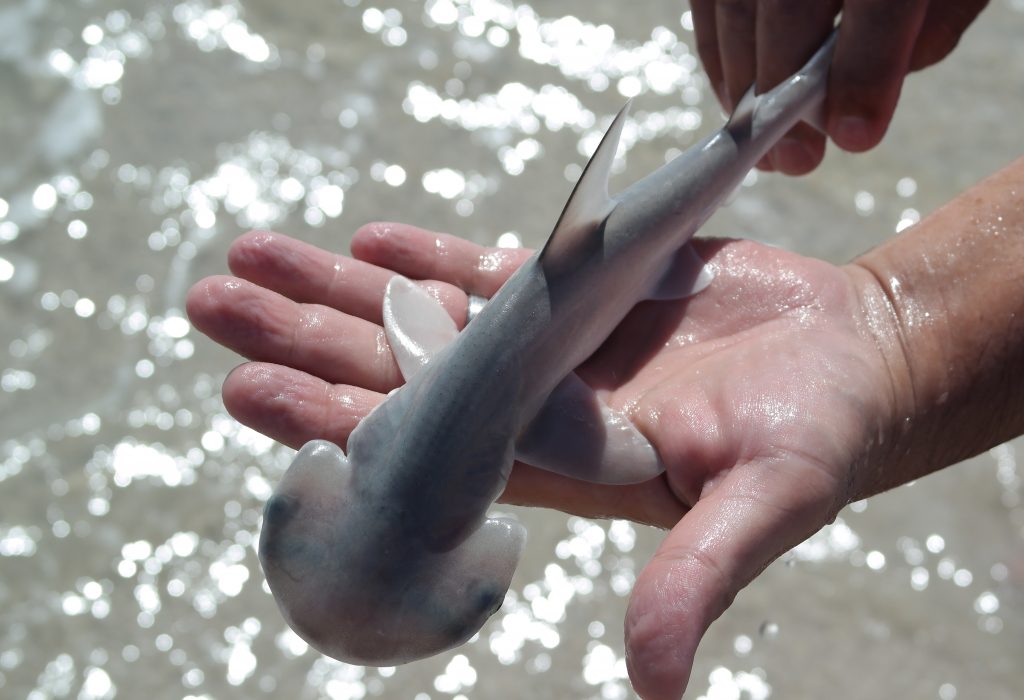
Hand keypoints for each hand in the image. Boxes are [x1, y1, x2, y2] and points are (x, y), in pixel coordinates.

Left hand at [187, 223, 901, 697]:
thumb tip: (655, 686)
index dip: (332, 424)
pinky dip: (429, 259)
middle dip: (301, 341)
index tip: (248, 393)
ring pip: (422, 317)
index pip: (419, 445)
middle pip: (392, 376)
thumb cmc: (820, 438)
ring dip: (337, 289)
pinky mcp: (584, 290)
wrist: (855, 360)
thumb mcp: (762, 505)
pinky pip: (489, 272)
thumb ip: (696, 578)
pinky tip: (369, 244)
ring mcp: (551, 344)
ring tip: (252, 257)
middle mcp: (534, 404)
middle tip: (210, 305)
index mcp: (557, 462)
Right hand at [691, 0, 988, 173]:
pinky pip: (708, 7)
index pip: (879, 3)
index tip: (854, 137)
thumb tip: (856, 103)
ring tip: (767, 148)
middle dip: (788, 94)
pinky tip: (742, 102)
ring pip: (736, 11)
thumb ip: (925, 31)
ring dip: (746, 90)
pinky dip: (721, 62)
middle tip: (798, 160)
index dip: (865, 71)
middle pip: (790, 8)